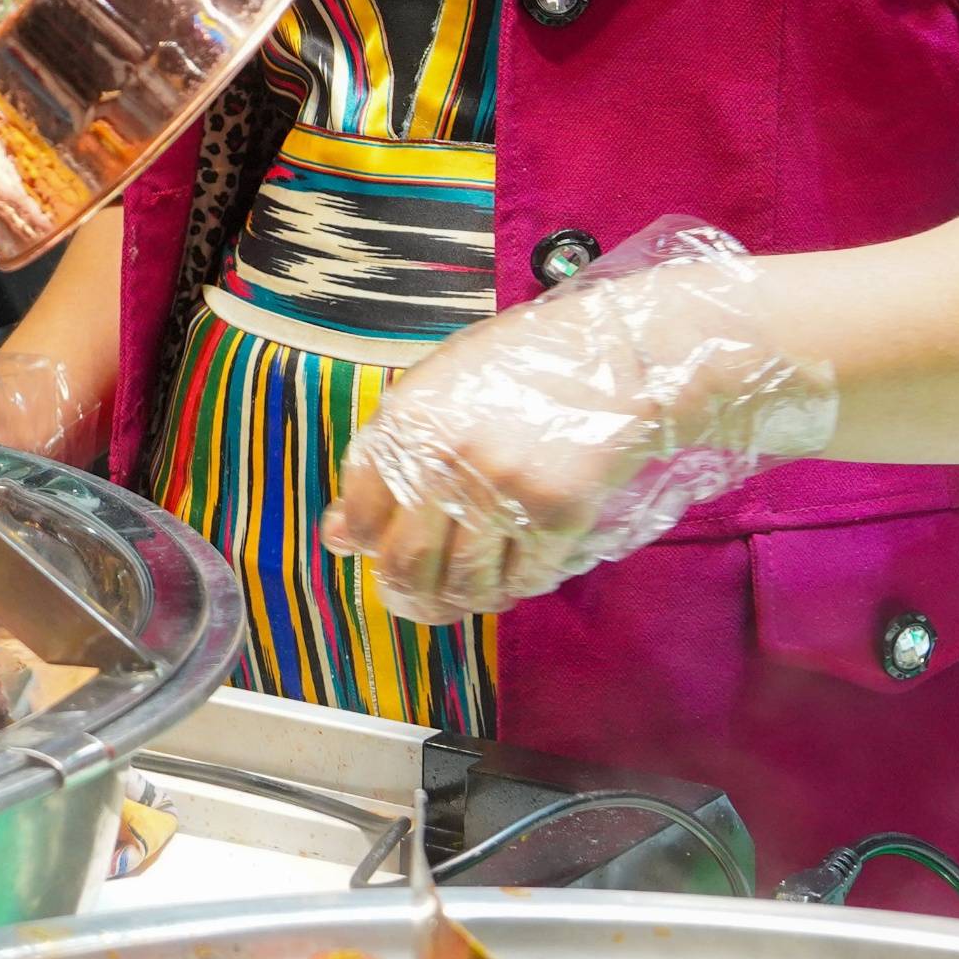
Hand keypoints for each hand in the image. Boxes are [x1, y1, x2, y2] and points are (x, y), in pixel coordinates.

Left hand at [324, 220, 837, 622]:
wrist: (621, 359)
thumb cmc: (525, 368)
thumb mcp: (441, 392)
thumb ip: (388, 458)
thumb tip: (337, 535)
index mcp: (408, 420)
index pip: (362, 512)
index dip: (369, 543)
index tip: (383, 550)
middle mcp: (447, 459)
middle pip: (405, 563)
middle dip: (409, 593)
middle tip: (423, 598)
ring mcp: (501, 490)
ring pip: (463, 583)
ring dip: (463, 599)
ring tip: (471, 592)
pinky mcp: (556, 516)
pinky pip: (523, 580)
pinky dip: (515, 587)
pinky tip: (516, 574)